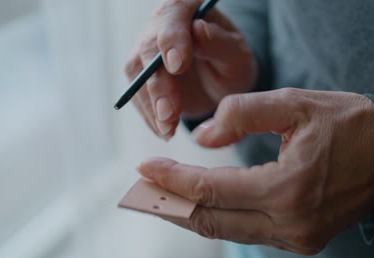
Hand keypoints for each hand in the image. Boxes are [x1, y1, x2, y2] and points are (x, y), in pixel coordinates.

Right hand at [125, 0, 256, 139]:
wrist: (219, 80)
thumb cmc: (231, 63)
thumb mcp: (236, 55)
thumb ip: (219, 44)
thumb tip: (198, 31)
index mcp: (186, 8)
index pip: (173, 17)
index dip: (172, 41)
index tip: (178, 66)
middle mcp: (160, 25)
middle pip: (149, 50)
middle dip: (159, 85)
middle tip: (169, 113)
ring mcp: (146, 50)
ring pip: (138, 75)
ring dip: (152, 106)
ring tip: (169, 130)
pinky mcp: (139, 74)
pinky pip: (137, 95)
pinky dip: (150, 116)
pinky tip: (164, 130)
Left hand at [137, 88, 373, 254]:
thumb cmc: (345, 124)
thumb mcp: (294, 104)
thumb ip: (241, 114)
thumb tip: (202, 139)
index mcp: (289, 188)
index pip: (210, 190)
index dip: (172, 180)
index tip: (144, 168)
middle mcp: (291, 223)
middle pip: (211, 220)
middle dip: (171, 204)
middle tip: (141, 189)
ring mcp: (297, 238)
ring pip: (227, 231)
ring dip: (191, 213)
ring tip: (162, 196)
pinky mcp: (301, 240)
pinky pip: (247, 231)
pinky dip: (219, 217)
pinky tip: (200, 204)